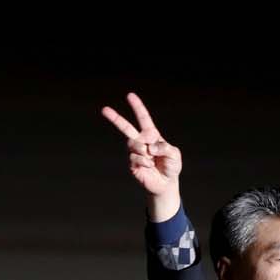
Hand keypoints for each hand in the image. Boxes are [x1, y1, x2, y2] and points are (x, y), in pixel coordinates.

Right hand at [101, 92, 182, 221]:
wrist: (166, 184)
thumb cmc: (171, 167)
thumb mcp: (174, 154)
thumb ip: (165, 147)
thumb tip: (150, 146)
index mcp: (151, 135)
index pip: (143, 119)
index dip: (137, 107)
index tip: (130, 95)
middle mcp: (141, 142)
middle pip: (126, 128)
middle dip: (115, 118)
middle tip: (104, 109)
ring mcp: (135, 152)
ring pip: (133, 144)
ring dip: (144, 150)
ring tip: (152, 158)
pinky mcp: (132, 164)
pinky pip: (135, 157)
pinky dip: (145, 161)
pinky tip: (149, 166)